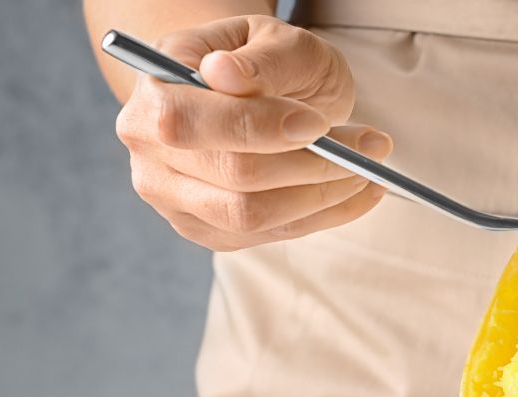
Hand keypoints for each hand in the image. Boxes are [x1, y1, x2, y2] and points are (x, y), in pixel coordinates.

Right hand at [114, 15, 390, 250]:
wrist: (252, 91)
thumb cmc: (263, 60)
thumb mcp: (275, 40)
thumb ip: (260, 60)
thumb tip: (224, 74)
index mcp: (154, 89)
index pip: (192, 124)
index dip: (259, 128)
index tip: (317, 124)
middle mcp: (150, 149)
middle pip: (230, 178)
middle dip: (310, 166)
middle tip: (368, 150)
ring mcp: (173, 197)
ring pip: (251, 216)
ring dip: (322, 196)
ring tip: (367, 169)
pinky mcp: (209, 230)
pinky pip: (270, 235)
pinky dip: (323, 215)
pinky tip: (357, 192)